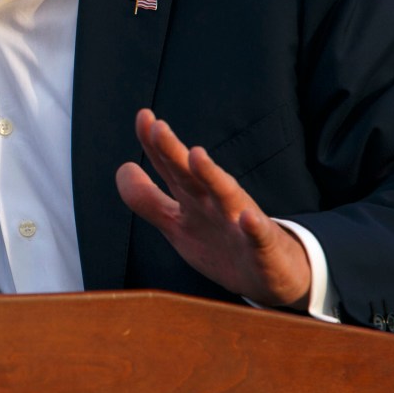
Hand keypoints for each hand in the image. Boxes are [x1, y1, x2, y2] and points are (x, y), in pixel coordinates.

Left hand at [116, 109, 310, 308]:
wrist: (270, 277)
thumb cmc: (220, 245)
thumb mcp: (176, 224)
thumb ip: (147, 199)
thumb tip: (123, 169)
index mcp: (192, 198)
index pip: (169, 167)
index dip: (154, 144)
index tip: (143, 116)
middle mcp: (214, 203)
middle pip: (190, 175)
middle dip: (173, 152)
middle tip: (158, 128)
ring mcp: (239, 223)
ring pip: (225, 195)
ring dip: (211, 175)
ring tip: (196, 155)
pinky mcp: (262, 247)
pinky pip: (258, 236)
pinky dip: (253, 226)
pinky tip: (247, 217)